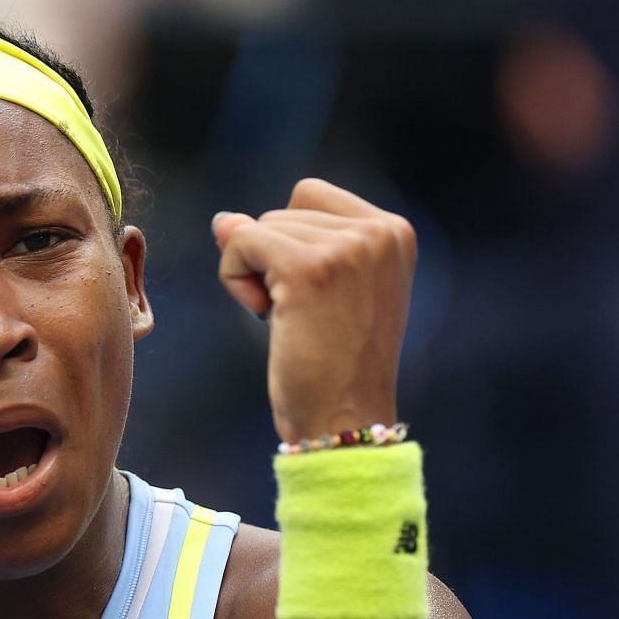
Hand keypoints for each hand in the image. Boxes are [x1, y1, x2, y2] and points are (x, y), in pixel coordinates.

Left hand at [211, 180, 416, 442]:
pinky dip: (234, 279)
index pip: (311, 196)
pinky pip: (240, 244)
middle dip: (273, 259)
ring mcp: (348, 247)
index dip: (291, 242)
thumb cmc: (333, 368)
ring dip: (254, 274)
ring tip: (290, 320)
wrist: (343, 421)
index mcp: (395, 232)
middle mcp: (380, 231)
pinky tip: (264, 317)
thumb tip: (222, 220)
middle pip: (284, 209)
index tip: (313, 295)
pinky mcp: (308, 267)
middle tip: (302, 315)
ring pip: (258, 226)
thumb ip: (279, 244)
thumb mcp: (316, 293)